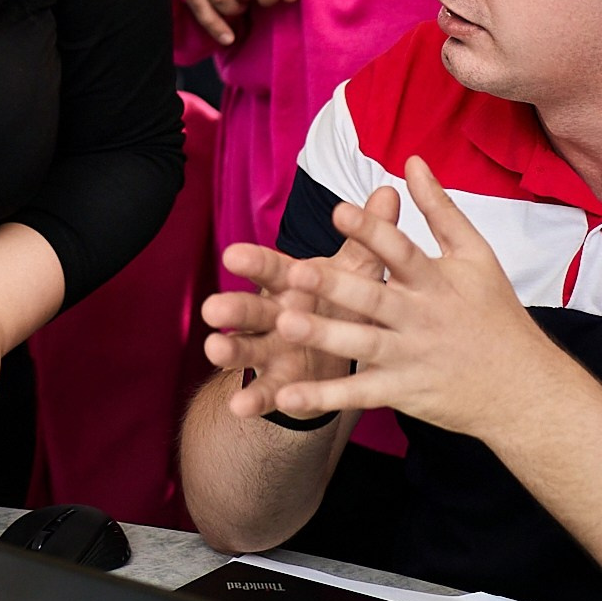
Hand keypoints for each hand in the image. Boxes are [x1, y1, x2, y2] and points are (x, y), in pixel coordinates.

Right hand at [202, 184, 401, 418]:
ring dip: (231, 350)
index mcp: (292, 283)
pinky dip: (252, 399)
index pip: (271, 269)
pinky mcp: (278, 382)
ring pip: (247, 347)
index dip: (253, 263)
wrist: (336, 355)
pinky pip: (264, 392)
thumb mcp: (356, 272)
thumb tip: (387, 193)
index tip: (233, 255)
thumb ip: (368, 237)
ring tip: (215, 351)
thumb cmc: (340, 302)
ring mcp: (272, 350)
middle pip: (250, 309)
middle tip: (214, 309)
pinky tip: (239, 407)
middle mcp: (274, 314)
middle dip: (233, 308)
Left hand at [253, 159, 565, 437]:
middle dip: (334, 288)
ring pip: (361, 344)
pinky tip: (287, 397)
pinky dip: (324, 397)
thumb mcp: (476, 255)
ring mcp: (410, 356)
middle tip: (293, 274)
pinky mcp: (403, 391)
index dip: (371, 231)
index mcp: (436, 280)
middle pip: (373, 299)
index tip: (337, 210)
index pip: (400, 251)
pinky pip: (359, 394)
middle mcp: (421, 316)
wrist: (525, 387)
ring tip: (282, 325)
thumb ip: (440, 209)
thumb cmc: (496, 313)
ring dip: (323, 336)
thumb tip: (412, 161)